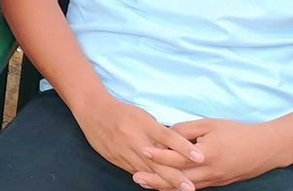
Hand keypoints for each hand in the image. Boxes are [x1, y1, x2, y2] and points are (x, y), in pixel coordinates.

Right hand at [74, 94, 201, 186]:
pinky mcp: (115, 158)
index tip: (200, 157)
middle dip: (174, 176)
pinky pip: (135, 171)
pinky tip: (158, 187)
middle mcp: (134, 139)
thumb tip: (178, 149)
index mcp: (142, 124)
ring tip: (178, 190)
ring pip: (146, 170)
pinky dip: (148, 179)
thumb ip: (159, 133)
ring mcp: (123, 150)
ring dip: (163, 181)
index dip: (183, 147)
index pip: (167, 137)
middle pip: (157, 160)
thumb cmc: (122, 112)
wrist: (92, 110)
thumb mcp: (143, 116)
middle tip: (190, 188)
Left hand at [134, 119, 291, 190]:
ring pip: (185, 186)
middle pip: (178, 177)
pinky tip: (165, 186)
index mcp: (206, 154)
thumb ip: (184, 130)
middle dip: (156, 179)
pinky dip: (178, 187)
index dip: (159, 155)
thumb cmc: (235, 132)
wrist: (263, 148)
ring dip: (164, 186)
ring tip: (145, 183)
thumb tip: (164, 134)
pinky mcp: (217, 183)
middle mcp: (209, 171)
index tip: (142, 151)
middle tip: (136, 177)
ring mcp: (214, 180)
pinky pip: (194, 187)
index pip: (178, 157)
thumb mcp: (208, 125)